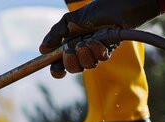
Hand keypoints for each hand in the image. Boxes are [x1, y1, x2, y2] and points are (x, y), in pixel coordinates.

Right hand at [40, 0, 159, 78]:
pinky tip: (98, 38)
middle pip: (72, 69)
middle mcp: (82, 50)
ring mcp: (95, 52)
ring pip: (86, 66)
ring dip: (84, 54)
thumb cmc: (98, 10)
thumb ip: (56, 33)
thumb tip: (42, 49)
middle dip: (70, 63)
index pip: (60, 62)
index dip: (57, 70)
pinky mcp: (108, 51)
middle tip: (69, 51)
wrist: (122, 6)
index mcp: (70, 43)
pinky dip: (97, 49)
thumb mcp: (71, 20)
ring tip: (87, 40)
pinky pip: (100, 59)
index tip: (57, 71)